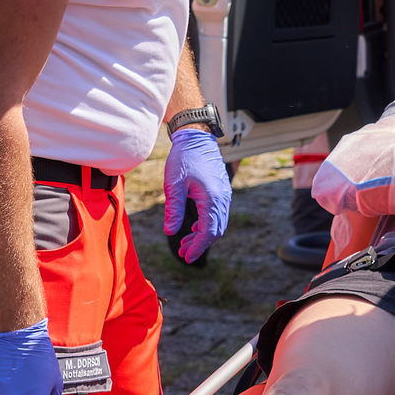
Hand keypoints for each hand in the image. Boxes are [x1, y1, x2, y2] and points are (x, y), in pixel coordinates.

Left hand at [163, 126, 229, 262]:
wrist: (197, 137)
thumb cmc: (183, 158)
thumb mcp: (174, 184)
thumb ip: (173, 209)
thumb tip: (170, 231)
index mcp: (211, 199)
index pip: (207, 231)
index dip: (197, 247)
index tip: (186, 257)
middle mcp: (222, 199)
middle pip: (216, 231)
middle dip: (200, 244)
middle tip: (183, 253)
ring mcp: (224, 195)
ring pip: (218, 223)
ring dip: (203, 235)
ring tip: (185, 243)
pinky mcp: (222, 191)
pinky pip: (218, 214)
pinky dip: (207, 224)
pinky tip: (193, 228)